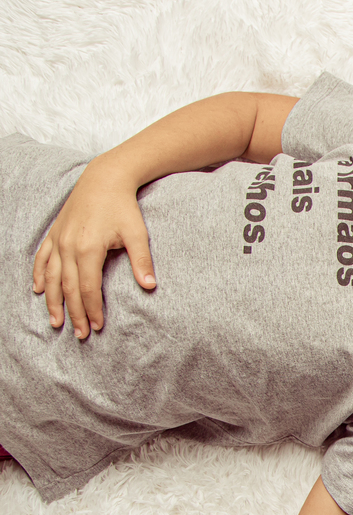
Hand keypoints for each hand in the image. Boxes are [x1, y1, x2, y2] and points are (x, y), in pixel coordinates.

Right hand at [32, 159, 156, 337]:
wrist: (104, 179)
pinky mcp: (54, 233)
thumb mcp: (137, 234)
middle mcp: (68, 246)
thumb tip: (150, 286)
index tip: (98, 327)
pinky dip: (39, 275)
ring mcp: (58, 239)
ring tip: (56, 322)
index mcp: (88, 249)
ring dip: (53, 301)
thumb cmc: (123, 207)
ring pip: (51, 277)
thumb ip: (142, 261)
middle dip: (74, 313)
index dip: (92, 309)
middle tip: (81, 334)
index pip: (88, 288)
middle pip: (69, 288)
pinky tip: (39, 290)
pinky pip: (41, 258)